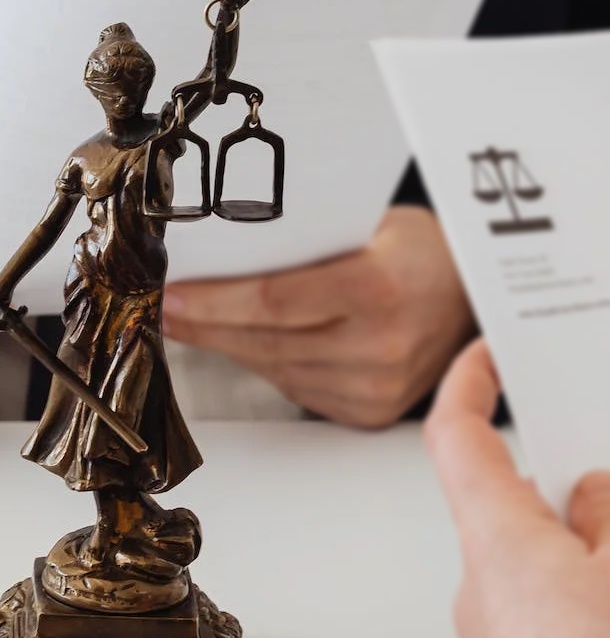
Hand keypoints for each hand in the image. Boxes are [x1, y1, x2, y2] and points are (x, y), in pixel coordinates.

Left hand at [162, 207, 474, 428]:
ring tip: (188, 320)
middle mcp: (380, 346)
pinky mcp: (367, 411)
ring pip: (270, 366)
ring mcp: (375, 387)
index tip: (170, 293)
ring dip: (224, 343)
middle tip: (161, 306)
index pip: (273, 300)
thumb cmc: (417, 252)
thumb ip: (300, 243)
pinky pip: (292, 385)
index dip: (213, 301)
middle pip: (262, 339)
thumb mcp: (366, 226)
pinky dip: (260, 362)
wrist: (476, 299)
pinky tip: (238, 341)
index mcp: (379, 290)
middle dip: (202, 323)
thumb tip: (217, 251)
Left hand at [424, 340, 609, 637]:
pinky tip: (607, 590)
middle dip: (575, 483)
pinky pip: (551, 598)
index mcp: (497, 542)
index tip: (488, 349)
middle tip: (605, 464)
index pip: (456, 436)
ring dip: (588, 542)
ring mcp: (499, 627)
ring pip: (544, 557)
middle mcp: (483, 586)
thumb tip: (597, 493)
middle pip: (518, 502)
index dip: (468, 383)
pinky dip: (587, 584)